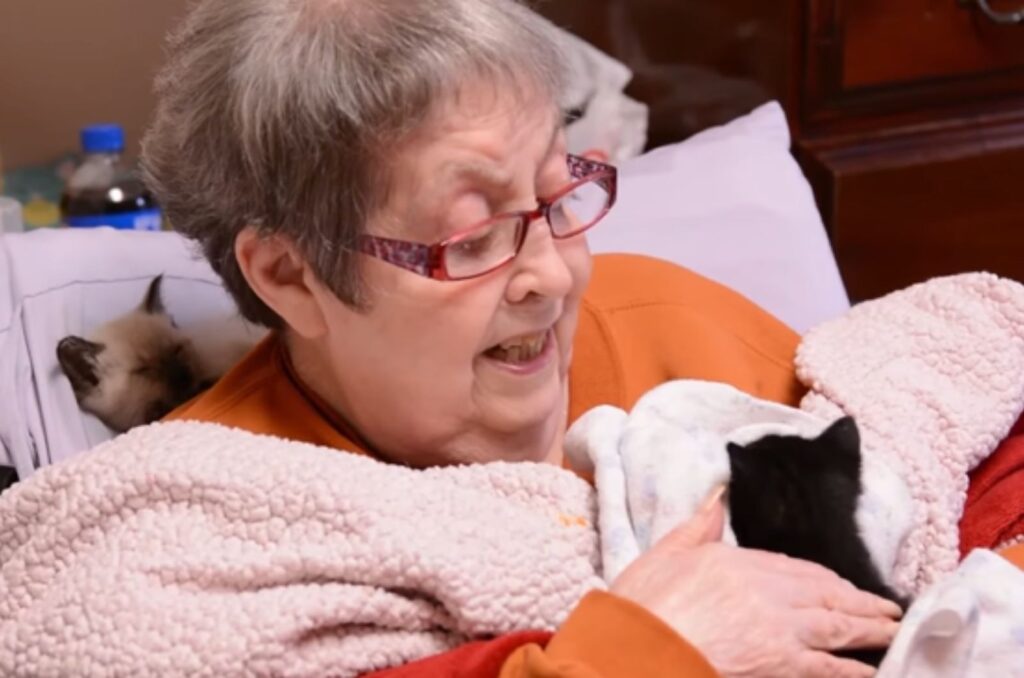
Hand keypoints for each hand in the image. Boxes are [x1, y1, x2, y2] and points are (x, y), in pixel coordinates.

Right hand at [610, 490, 901, 677]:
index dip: (822, 578)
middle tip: (889, 607)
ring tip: (893, 630)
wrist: (640, 652)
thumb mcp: (664, 554)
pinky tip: (872, 669)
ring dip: (869, 628)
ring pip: (837, 626)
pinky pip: (829, 666)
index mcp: (740, 562)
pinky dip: (854, 667)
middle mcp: (768, 593)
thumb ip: (698, 526)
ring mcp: (780, 631)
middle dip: (860, 601)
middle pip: (825, 593)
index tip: (840, 584)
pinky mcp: (782, 665)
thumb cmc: (644, 608)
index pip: (794, 566)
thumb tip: (718, 495)